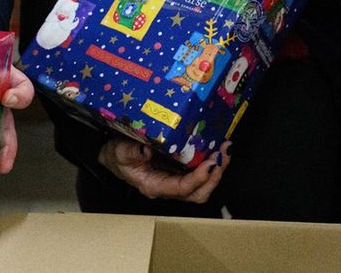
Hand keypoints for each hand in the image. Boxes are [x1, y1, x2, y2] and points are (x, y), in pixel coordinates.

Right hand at [98, 139, 229, 202]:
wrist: (114, 157)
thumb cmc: (116, 156)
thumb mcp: (119, 152)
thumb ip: (131, 152)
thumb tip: (147, 150)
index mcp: (155, 186)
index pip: (181, 188)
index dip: (198, 178)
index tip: (210, 163)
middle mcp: (169, 188)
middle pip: (198, 193)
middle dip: (214, 176)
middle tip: (223, 155)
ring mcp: (176, 181)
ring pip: (203, 186)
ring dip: (217, 169)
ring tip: (226, 149)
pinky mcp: (180, 172)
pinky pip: (200, 173)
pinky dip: (212, 162)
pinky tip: (217, 147)